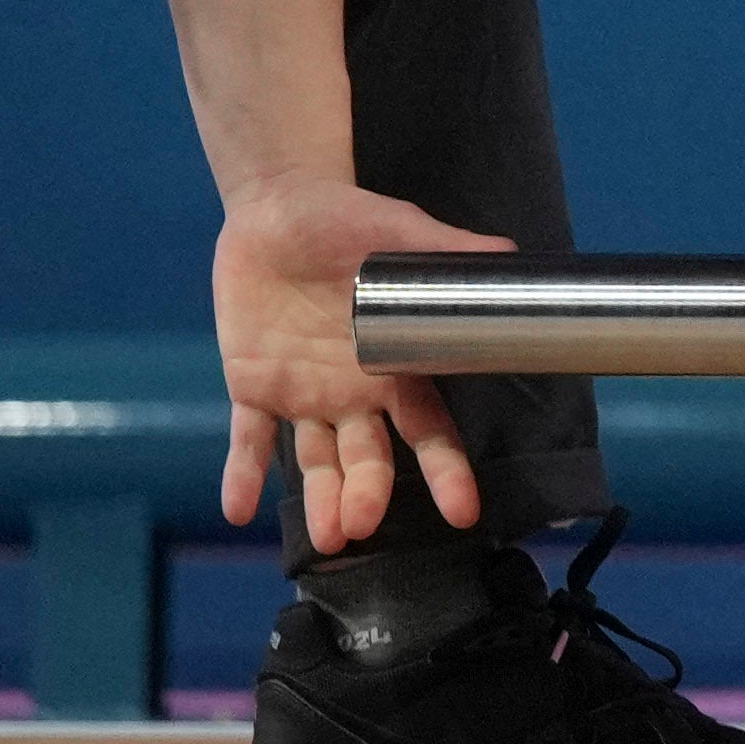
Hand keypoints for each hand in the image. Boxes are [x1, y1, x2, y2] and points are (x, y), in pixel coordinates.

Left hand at [211, 184, 511, 553]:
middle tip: (362, 522)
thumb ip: (448, 249)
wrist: (280, 208)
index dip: (445, 471)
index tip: (462, 512)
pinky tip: (237, 509)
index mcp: (396, 365)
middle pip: (369, 458)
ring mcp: (303, 395)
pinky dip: (242, 475)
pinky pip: (249, 439)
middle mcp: (354, 392)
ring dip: (320, 499)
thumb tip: (507, 256)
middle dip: (368, 494)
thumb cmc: (349, 219)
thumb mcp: (400, 232)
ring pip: (316, 460)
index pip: (429, 428)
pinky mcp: (253, 387)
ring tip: (327, 535)